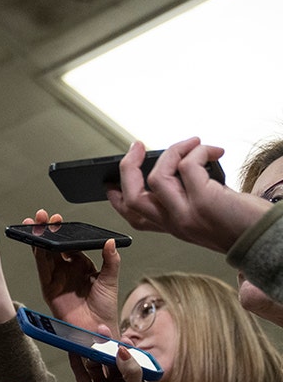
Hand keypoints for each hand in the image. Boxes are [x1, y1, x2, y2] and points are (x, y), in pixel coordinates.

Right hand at [23, 209, 121, 332]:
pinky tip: (36, 244)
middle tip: (42, 216)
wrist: (97, 329)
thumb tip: (110, 241)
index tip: (60, 220)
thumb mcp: (110, 280)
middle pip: (54, 247)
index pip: (70, 245)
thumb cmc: (105, 309)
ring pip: (45, 255)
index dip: (64, 232)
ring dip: (39, 239)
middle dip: (47, 231)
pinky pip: (42, 269)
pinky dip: (38, 256)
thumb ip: (110, 260)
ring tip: (35, 224)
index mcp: (82, 266)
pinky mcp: (49, 289)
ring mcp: (56, 279)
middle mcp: (67, 271)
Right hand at [70, 340, 149, 381]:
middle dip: (105, 345)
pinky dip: (77, 363)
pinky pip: (82, 375)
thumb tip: (122, 350)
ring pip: (96, 365)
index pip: (130, 359)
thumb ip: (131, 372)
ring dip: (91, 353)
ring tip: (85, 340)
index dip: (124, 347)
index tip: (118, 335)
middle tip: (98, 331)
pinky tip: (73, 351)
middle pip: (111, 359)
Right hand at [107, 138, 267, 252]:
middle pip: (133, 196)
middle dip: (128, 167)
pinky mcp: (204, 201)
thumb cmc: (245, 224)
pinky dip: (198, 151)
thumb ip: (188, 197)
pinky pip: (187, 165)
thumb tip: (178, 163)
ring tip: (192, 143)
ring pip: (156, 177)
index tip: (113, 180)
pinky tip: (214, 151)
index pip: (134, 216)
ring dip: (172, 151)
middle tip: (136, 146)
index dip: (117, 196)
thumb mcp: (207, 214)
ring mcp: (187, 214)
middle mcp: (175, 223)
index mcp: (174, 227)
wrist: (268, 238)